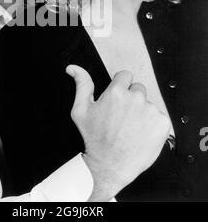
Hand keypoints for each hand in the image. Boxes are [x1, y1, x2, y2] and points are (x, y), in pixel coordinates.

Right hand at [66, 65, 170, 200]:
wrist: (109, 167)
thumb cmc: (94, 139)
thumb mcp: (81, 110)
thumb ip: (81, 85)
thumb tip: (73, 68)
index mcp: (116, 92)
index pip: (125, 75)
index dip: (120, 87)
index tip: (117, 99)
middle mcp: (136, 99)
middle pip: (138, 88)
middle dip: (131, 99)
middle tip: (122, 117)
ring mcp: (151, 111)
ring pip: (148, 103)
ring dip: (142, 112)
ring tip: (130, 128)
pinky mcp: (162, 123)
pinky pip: (159, 116)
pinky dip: (152, 124)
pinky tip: (141, 134)